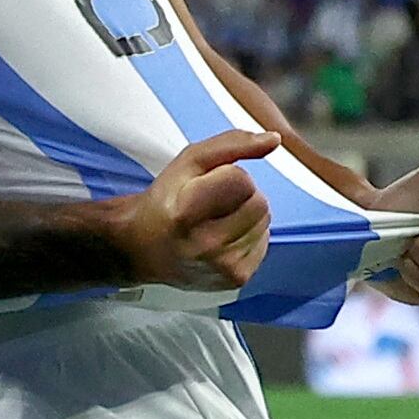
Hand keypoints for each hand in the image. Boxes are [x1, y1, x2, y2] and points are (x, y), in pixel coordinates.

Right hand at [104, 128, 277, 293]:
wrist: (144, 248)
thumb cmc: (165, 202)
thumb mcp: (188, 162)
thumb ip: (232, 144)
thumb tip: (274, 140)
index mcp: (186, 213)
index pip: (242, 180)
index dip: (227, 176)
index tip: (203, 187)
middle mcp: (204, 245)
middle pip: (259, 202)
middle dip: (241, 195)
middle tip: (212, 204)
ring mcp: (222, 266)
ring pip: (265, 221)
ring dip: (246, 215)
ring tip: (216, 221)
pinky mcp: (235, 279)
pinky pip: (265, 242)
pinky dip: (247, 235)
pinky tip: (223, 238)